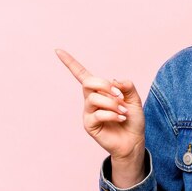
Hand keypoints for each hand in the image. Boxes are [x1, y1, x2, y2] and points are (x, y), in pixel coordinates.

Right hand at [55, 49, 145, 184]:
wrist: (134, 140)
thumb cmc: (132, 119)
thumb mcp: (134, 99)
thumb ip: (126, 86)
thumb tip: (114, 81)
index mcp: (100, 90)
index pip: (81, 74)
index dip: (70, 62)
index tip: (58, 50)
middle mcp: (91, 99)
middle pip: (88, 82)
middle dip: (104, 85)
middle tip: (119, 95)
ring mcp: (88, 112)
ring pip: (94, 98)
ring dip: (113, 103)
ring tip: (123, 111)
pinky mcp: (89, 124)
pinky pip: (98, 114)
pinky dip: (112, 114)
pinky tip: (120, 118)